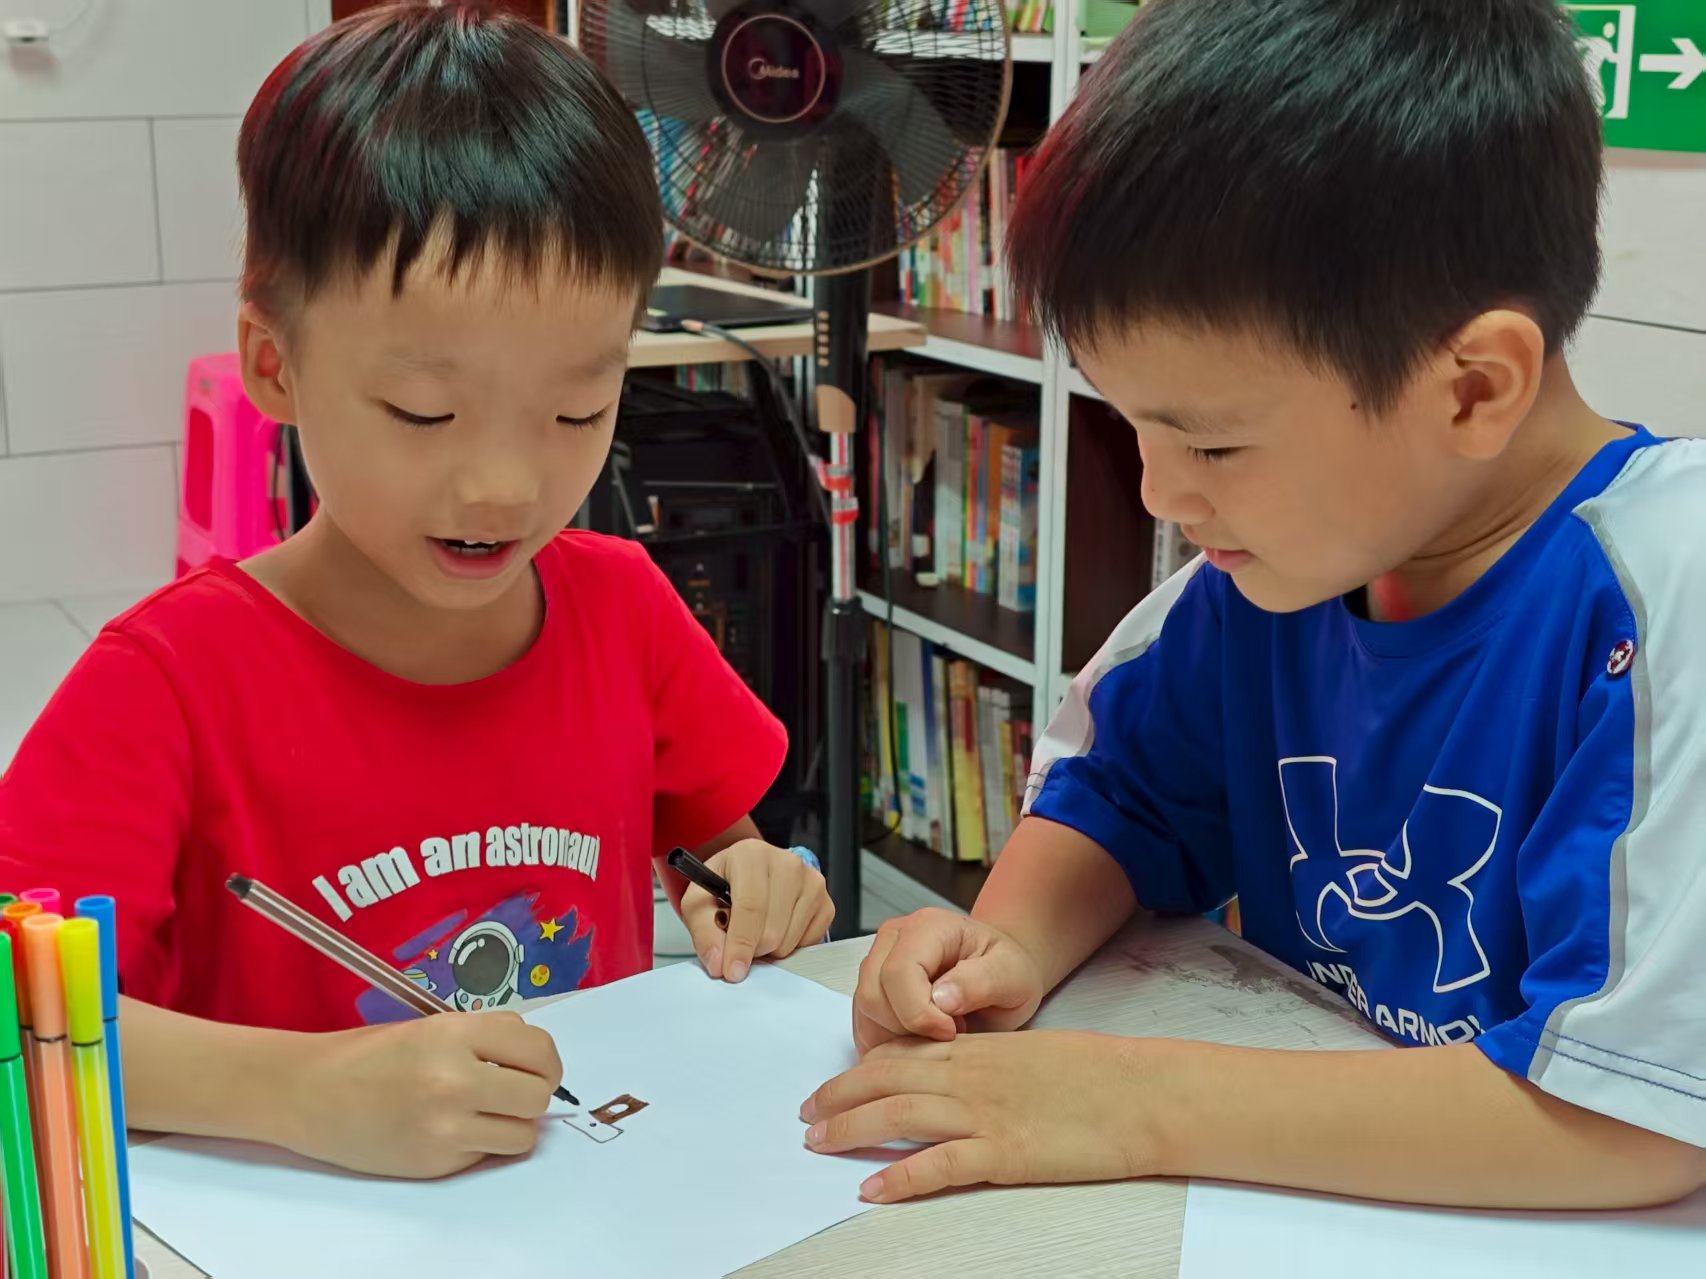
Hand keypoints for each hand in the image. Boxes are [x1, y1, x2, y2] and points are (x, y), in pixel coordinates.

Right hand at [285, 1012, 563, 1177]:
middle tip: (513, 1090)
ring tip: (486, 1111)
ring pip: (523, 1135)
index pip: (538, 1049)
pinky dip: (480, 1143)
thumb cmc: (370, 1054)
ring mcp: (446, 1127)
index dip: (544, 1060)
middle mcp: (456, 1080)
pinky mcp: (436, 1163)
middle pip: (538, 1095)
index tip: (536, 1066)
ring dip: (513, 1124)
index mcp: (455, 1035)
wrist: (310, 1093)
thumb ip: (486, 1039)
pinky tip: (451, 1129)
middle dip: (533, 1093)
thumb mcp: (433, 1027)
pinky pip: (486, 1154)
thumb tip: (535, 1062)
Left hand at [681, 839, 833, 982]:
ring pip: (790, 941)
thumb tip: (719, 964)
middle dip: (752, 949)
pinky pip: (809, 943)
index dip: (740, 944)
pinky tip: (777, 929)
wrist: (747, 876)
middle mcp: (788, 863)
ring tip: (757, 930)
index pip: (750, 906)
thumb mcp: (698, 904)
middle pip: (772, 930)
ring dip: (769, 949)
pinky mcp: (826, 902)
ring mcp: (812, 882)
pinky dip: (790, 946)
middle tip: (738, 941)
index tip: (732, 971)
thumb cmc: (722, 887)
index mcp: (752, 855)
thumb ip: (704, 933)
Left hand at [801, 1031, 1155, 1202]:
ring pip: (899, 1113)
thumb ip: (988, 1064)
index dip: (858, 1070)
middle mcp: (971, 1074)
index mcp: (978, 1050)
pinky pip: (939, 1164)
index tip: (832, 1086)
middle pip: (885, 1079)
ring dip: (851, 1128)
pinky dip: (899, 1175)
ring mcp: (985, 1113)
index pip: (900, 1053)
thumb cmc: (1097, 1074)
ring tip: (818, 1144)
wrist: (1142, 1092)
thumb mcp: (1031, 1055)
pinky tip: (871, 1187)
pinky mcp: (1005, 1152)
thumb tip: (957, 1078)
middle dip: (838, 1097)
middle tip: (805, 1115)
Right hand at [852, 908, 1045, 1053]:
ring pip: (864, 1013)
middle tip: (949, 1032)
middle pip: (873, 995)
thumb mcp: (1012, 976)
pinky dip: (888, 1041)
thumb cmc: (1006, 970)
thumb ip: (980, 983)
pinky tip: (922, 1038)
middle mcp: (893, 938)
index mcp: (928, 926)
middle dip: (908, 1028)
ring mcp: (877, 961)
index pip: (898, 974)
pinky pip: (863, 1023)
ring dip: (898, 1037)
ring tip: (938, 1032)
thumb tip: (941, 999)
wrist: (998, 971)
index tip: (952, 1030)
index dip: (919, 1014)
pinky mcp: (871, 987)